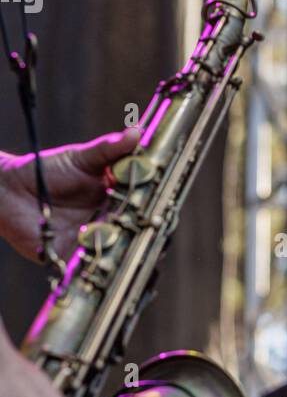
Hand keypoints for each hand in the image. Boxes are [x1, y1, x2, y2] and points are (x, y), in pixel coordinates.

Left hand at [0, 126, 139, 262]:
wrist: (9, 190)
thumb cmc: (46, 170)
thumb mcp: (81, 157)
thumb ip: (109, 149)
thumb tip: (136, 133)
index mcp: (114, 196)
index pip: (142, 202)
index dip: (153, 204)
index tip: (160, 201)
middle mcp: (107, 219)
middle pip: (132, 228)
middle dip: (142, 228)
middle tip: (146, 222)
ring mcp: (91, 239)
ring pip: (115, 248)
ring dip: (120, 244)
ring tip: (120, 234)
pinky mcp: (71, 256)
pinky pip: (88, 263)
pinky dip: (95, 261)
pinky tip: (98, 252)